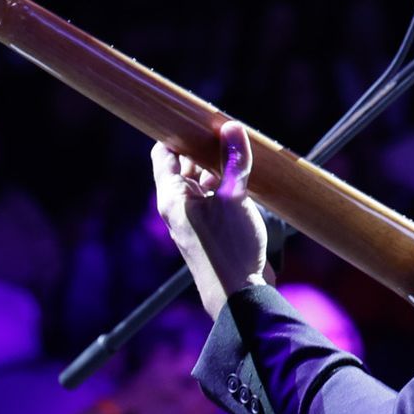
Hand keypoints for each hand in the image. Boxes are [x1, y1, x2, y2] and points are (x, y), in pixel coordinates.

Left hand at [152, 120, 271, 319]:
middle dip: (205, 146)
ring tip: (241, 147)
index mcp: (172, 197)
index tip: (195, 116)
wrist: (240, 298)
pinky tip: (248, 175)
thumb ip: (233, 162)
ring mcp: (197, 218)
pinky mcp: (215, 229)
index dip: (177, 132)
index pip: (164, 153)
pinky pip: (218, 197)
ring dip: (221, 165)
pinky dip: (230, 184)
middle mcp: (180, 206)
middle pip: (186, 164)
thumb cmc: (230, 249)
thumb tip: (232, 128)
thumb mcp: (235, 199)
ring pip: (205, 180)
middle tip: (226, 128)